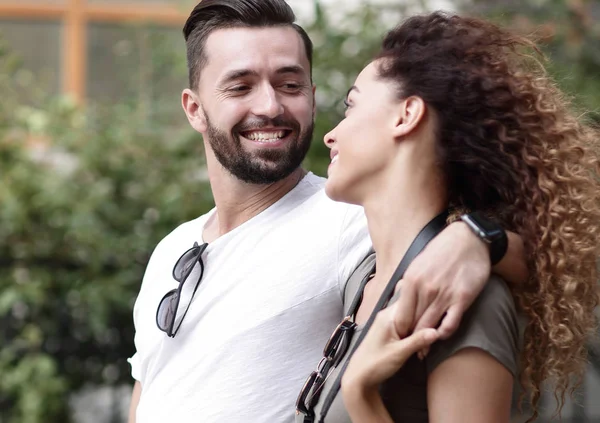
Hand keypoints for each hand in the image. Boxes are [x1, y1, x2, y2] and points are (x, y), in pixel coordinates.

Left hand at [342, 301, 439, 390]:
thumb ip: (418, 340)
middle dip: (425, 322)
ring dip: (420, 330)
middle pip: (413, 310)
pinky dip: (414, 334)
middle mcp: (388, 314)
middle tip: (432, 338)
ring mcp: (388, 322)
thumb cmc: (376, 364)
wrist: (359, 376)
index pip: (413, 302)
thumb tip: (437, 331)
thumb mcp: (399, 353)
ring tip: (425, 346)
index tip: (437, 324)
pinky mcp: (390, 331)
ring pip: (411, 319)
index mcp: (389, 315)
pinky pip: (407, 326)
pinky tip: (420, 346)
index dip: (426, 310)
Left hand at [393, 221, 490, 340]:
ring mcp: (443, 295)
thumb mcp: (417, 264)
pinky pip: (450, 324)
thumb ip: (408, 283)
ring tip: (423, 351)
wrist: (467, 240)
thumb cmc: (441, 251)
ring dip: (426, 342)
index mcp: (411, 281)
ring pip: (429, 327)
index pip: (400, 316)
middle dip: (410, 340)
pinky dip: (444, 334)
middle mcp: (425, 290)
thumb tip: (397, 297)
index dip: (399, 330)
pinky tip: (441, 336)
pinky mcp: (462, 299)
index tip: (399, 338)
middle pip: (413, 324)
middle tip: (409, 350)